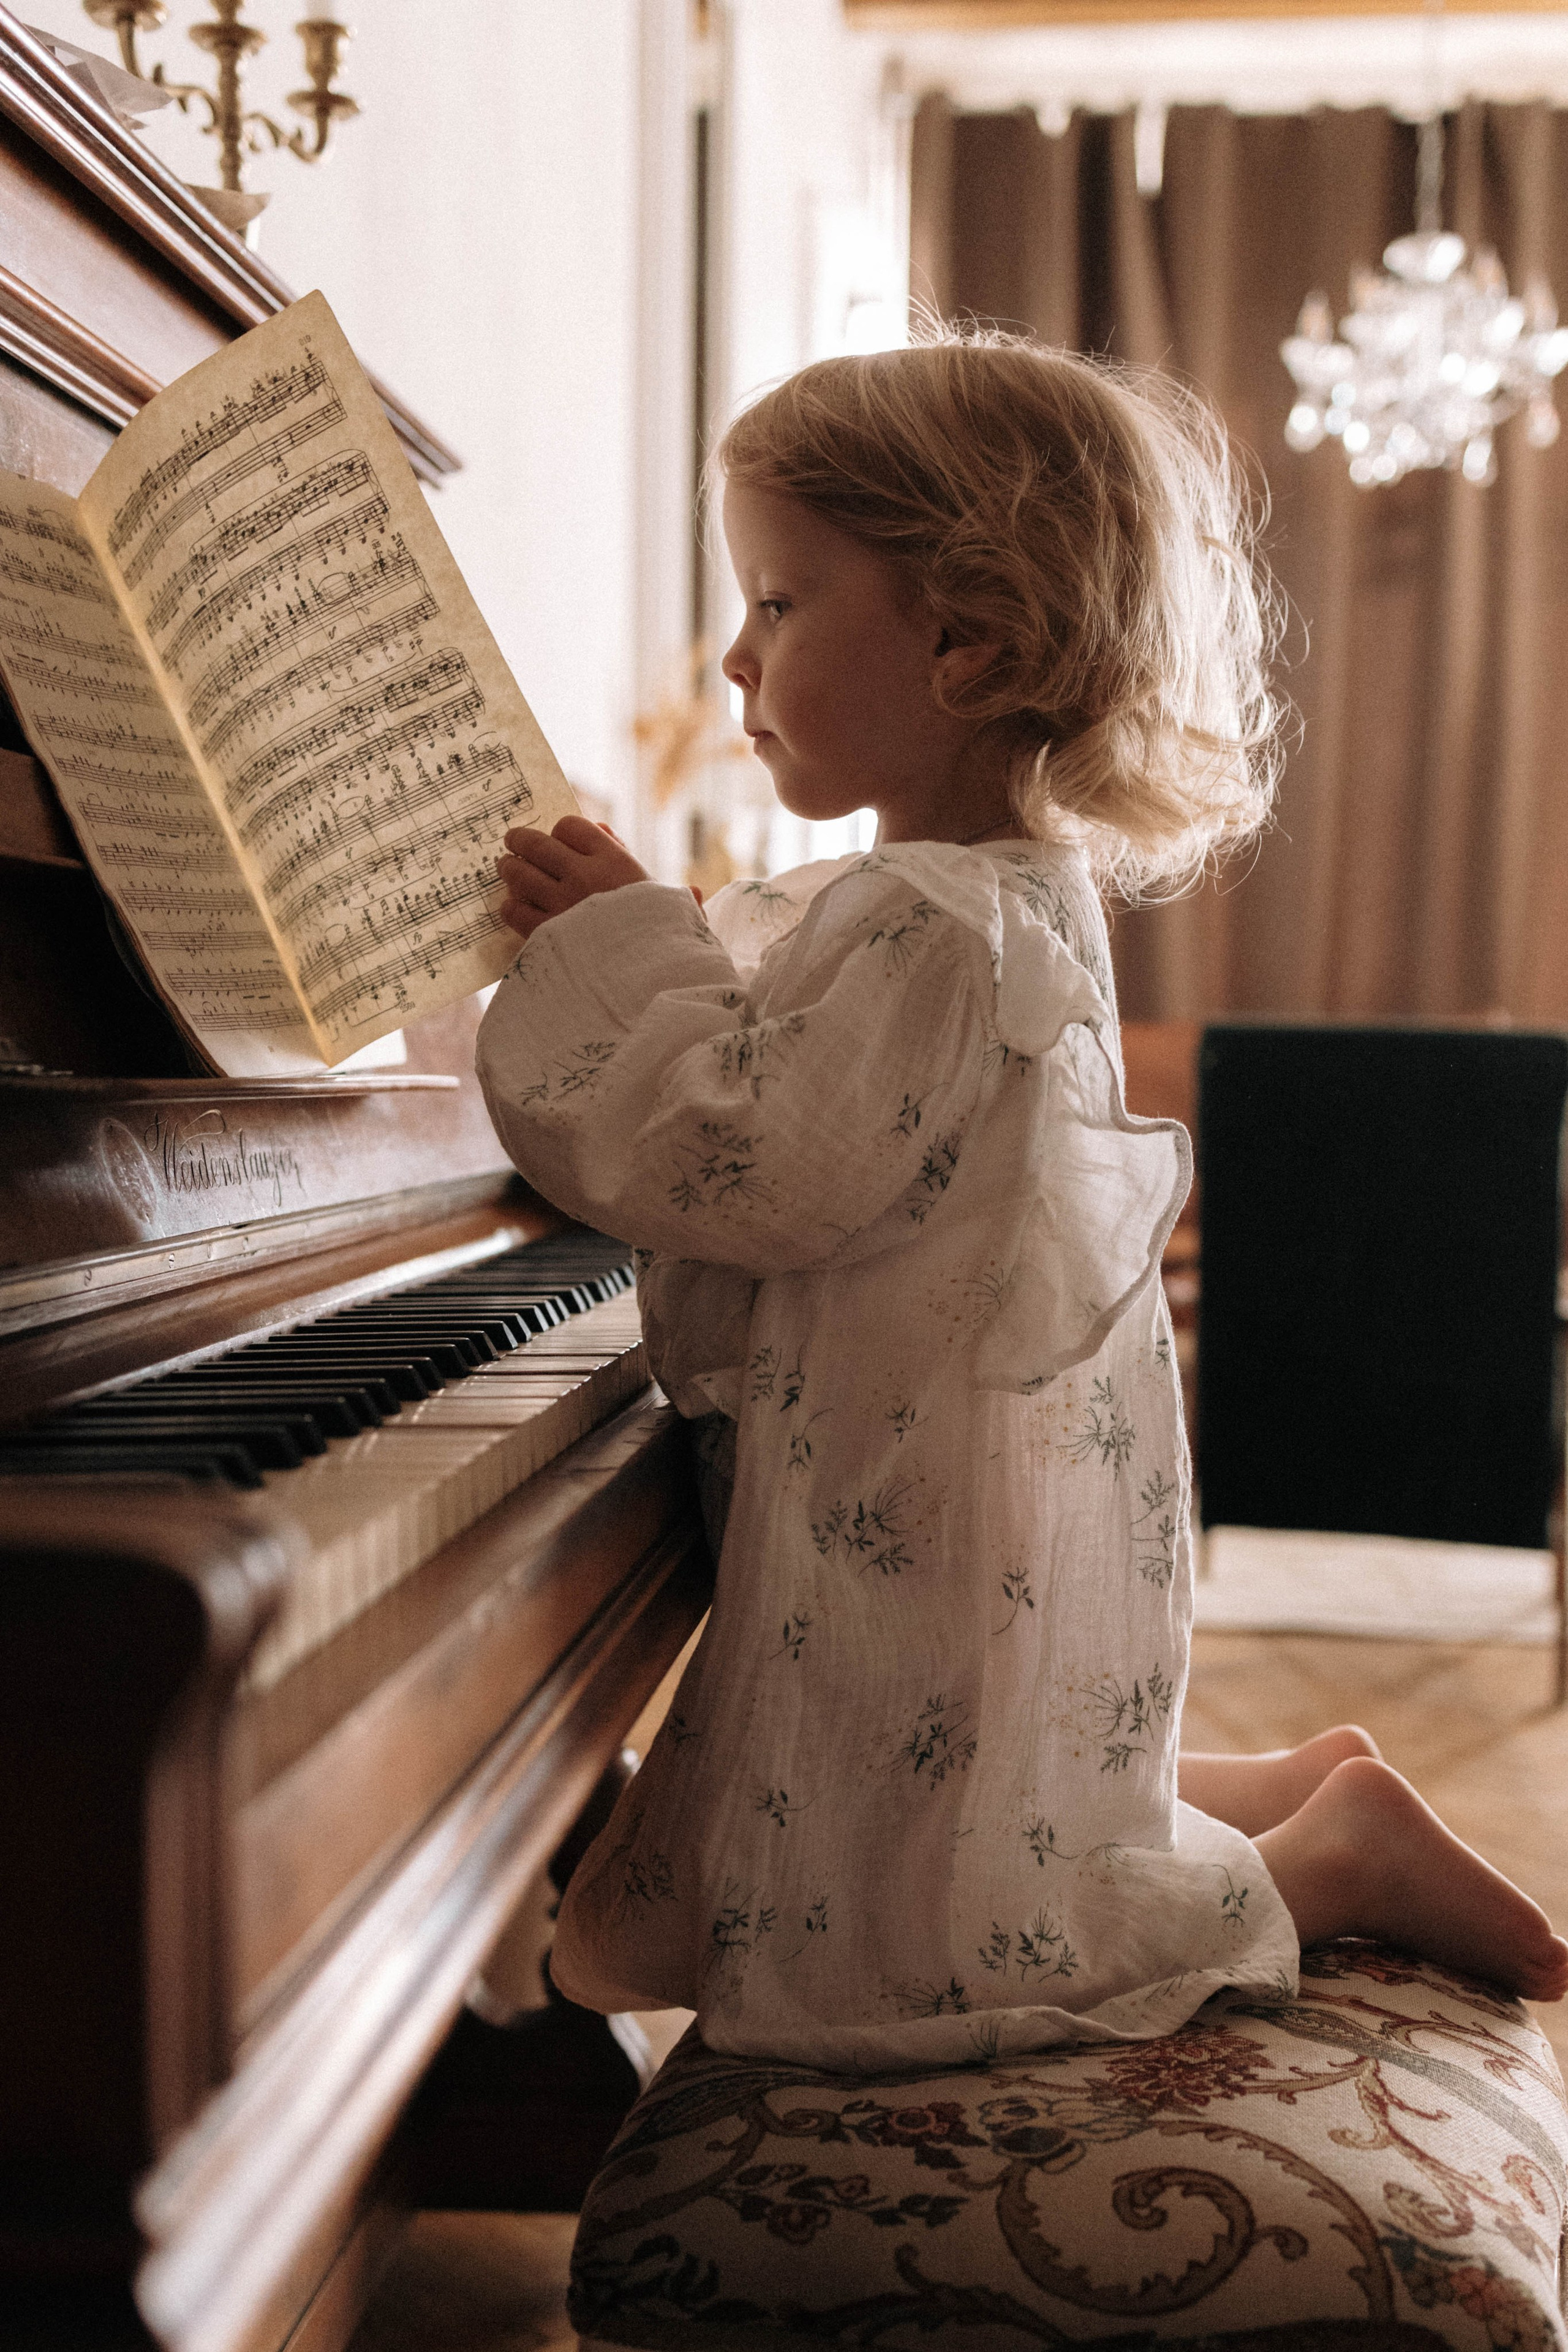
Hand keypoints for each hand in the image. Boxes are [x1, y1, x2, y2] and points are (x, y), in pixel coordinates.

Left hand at [496, 815, 649, 937]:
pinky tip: (514, 906)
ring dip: (509, 868)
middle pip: (537, 845)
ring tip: (506, 868)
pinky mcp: (548, 935)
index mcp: (613, 861)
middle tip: (512, 840)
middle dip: (519, 839)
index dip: (559, 830)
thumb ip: (622, 853)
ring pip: (520, 874)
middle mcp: (585, 877)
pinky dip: (511, 906)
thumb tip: (599, 828)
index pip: (571, 827)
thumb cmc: (652, 929)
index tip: (556, 839)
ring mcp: (564, 905)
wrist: (652, 973)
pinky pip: (515, 911)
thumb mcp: (648, 885)